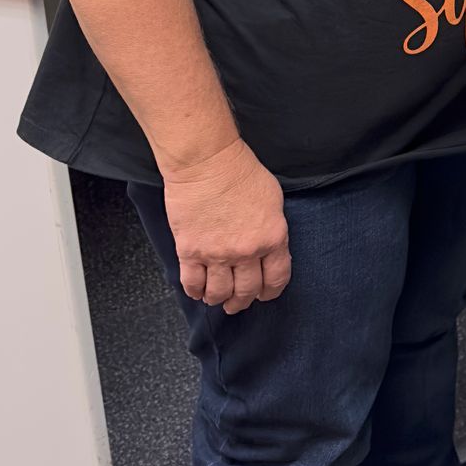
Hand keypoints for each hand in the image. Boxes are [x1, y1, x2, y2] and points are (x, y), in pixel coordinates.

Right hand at [161, 136, 289, 314]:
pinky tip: (197, 291)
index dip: (270, 292)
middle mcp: (246, 252)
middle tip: (237, 304)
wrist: (206, 162)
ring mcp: (216, 254)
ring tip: (215, 299)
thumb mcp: (273, 200)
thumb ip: (272, 229)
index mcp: (272, 238)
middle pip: (246, 291)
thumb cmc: (240, 171)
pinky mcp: (190, 251)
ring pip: (218, 293)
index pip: (276, 279)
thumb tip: (269, 247)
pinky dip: (195, 292)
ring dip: (218, 300)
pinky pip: (192, 283)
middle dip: (242, 302)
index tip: (264, 295)